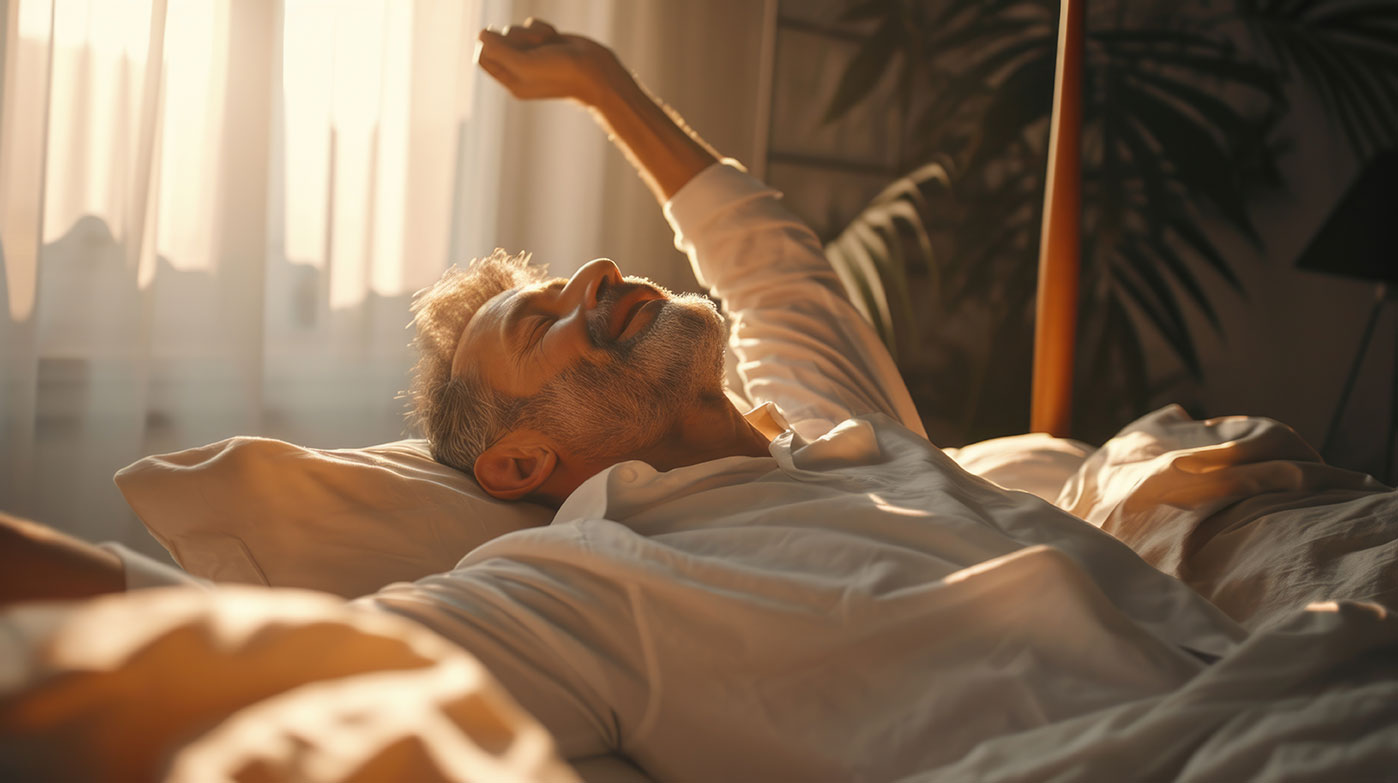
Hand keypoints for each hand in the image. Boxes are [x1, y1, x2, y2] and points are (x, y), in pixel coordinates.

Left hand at [476, 19, 617, 105]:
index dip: (488, 44)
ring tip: (548, 44)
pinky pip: (531, 24)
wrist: (596, 71)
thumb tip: (480, 34)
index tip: (500, 41)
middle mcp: (519, 68)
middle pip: (498, 40)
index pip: (483, 57)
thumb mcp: (526, 65)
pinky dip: (542, 28)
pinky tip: (555, 38)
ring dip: (531, 32)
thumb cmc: (562, 73)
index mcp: (511, 80)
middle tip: (534, 47)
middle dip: (515, 37)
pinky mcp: (544, 42)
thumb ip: (500, 51)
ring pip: (515, 30)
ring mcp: (532, 55)